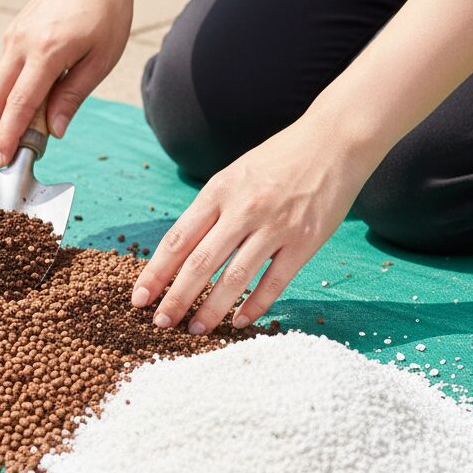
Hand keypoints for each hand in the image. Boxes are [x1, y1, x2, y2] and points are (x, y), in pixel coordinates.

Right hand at [0, 0, 135, 167]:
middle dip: (2, 128)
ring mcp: (13, 36)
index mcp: (47, 51)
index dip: (7, 137)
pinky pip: (5, 71)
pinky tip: (43, 90)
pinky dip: (15, 90)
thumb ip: (73, 96)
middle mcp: (21, 43)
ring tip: (43, 115)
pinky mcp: (13, 32)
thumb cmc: (107, 12)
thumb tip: (53, 131)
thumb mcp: (101, 59)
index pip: (19, 105)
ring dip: (10, 110)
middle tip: (24, 146)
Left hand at [131, 117, 375, 331]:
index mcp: (218, 190)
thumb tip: (179, 253)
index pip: (177, 239)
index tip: (139, 297)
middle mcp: (243, 209)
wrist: (333, 142)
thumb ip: (210, 211)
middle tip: (160, 323)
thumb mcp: (233, 175)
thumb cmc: (277, 161)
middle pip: (199, 262)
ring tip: (194, 330)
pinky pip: (274, 282)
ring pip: (234, 278)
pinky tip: (239, 322)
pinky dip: (255, 306)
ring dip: (211, 309)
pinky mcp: (304, 241)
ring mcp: (275, 226)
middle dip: (175, 298)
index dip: (155, 272)